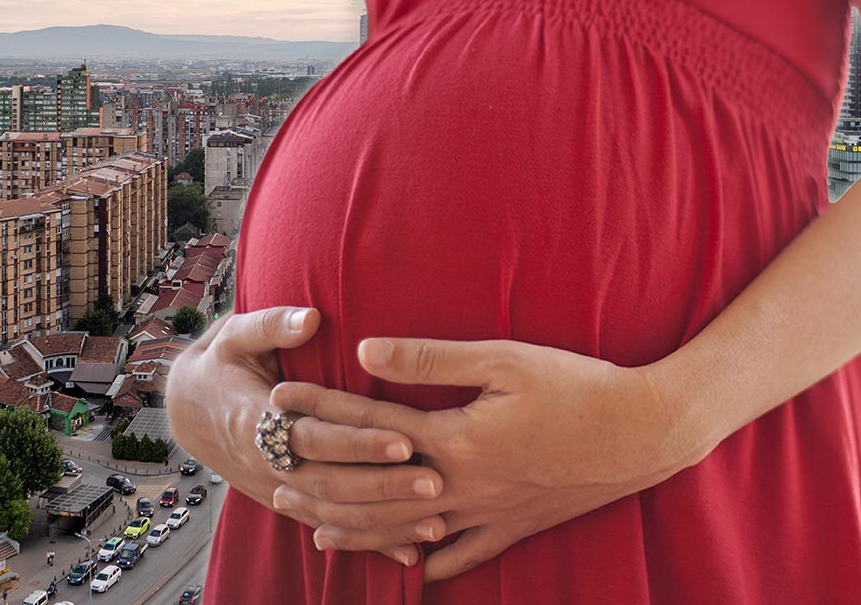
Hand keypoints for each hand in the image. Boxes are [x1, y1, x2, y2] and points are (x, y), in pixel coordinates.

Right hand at [165, 308, 445, 565]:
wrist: (186, 410)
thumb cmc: (219, 365)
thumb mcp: (233, 335)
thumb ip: (271, 324)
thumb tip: (312, 318)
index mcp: (255, 419)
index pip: (314, 436)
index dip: (358, 442)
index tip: (404, 439)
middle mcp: (266, 462)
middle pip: (329, 484)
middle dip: (384, 486)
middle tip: (435, 483)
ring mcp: (276, 488)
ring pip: (332, 516)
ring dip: (383, 522)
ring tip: (436, 522)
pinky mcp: (286, 501)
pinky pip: (329, 527)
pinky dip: (368, 542)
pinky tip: (408, 553)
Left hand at [271, 337, 707, 580]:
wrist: (646, 432)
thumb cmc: (577, 386)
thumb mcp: (503, 359)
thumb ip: (430, 358)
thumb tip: (366, 350)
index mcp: (453, 438)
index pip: (367, 423)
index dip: (320, 408)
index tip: (279, 399)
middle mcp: (461, 484)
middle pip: (373, 490)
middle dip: (320, 484)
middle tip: (274, 480)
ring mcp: (488, 513)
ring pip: (406, 530)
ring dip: (356, 529)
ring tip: (313, 532)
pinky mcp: (516, 527)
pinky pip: (463, 555)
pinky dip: (428, 563)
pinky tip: (407, 570)